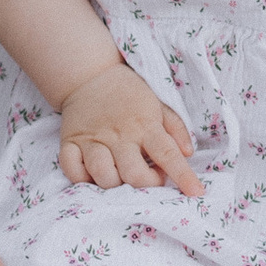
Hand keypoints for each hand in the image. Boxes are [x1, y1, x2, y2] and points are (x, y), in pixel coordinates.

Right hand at [59, 63, 203, 194]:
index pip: (168, 154)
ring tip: (120, 174)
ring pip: (103, 176)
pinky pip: (72, 170)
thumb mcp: (159, 103)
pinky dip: (82, 178)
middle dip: (146, 184)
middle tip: (150, 176)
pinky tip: (93, 173)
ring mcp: (93, 139)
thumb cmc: (130, 93)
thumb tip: (189, 153)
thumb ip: (176, 128)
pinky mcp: (70, 141)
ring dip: (114, 184)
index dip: (183, 176)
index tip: (196, 192)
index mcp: (145, 125)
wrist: (90, 73)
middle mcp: (119, 135)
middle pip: (133, 174)